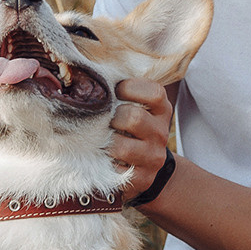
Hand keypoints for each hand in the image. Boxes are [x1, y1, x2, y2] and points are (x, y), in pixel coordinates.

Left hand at [107, 77, 172, 199]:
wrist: (147, 167)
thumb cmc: (131, 129)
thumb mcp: (135, 107)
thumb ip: (122, 91)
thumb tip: (88, 70)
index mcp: (161, 110)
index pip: (154, 93)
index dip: (130, 89)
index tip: (115, 92)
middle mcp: (161, 133)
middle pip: (134, 118)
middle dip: (113, 118)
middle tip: (107, 121)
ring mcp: (153, 157)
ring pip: (122, 147)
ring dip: (107, 143)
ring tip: (103, 141)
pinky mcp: (143, 178)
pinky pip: (117, 170)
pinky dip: (106, 164)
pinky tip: (105, 159)